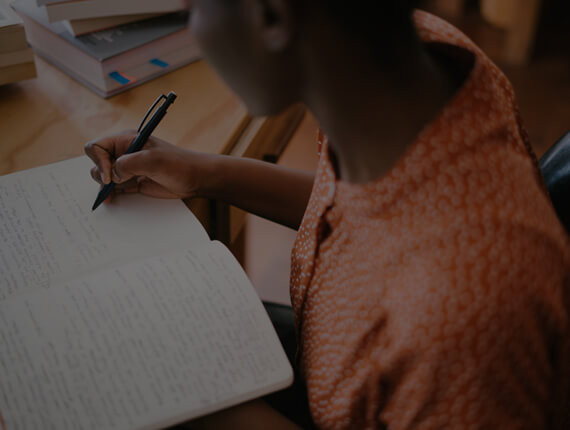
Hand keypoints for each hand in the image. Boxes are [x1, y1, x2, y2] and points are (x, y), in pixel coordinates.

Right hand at [85, 131, 209, 200]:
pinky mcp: (134, 182)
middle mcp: (124, 153)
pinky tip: (111, 199)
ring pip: (104, 176)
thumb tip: (111, 175)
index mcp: (126, 140)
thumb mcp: (152, 160)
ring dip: (104, 186)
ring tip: (109, 195)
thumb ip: (127, 165)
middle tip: (110, 184)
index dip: (98, 161)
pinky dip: (110, 193)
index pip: (97, 147)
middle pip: (97, 162)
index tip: (109, 174)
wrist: (195, 178)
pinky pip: (115, 187)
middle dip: (99, 174)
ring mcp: (128, 168)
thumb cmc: (178, 164)